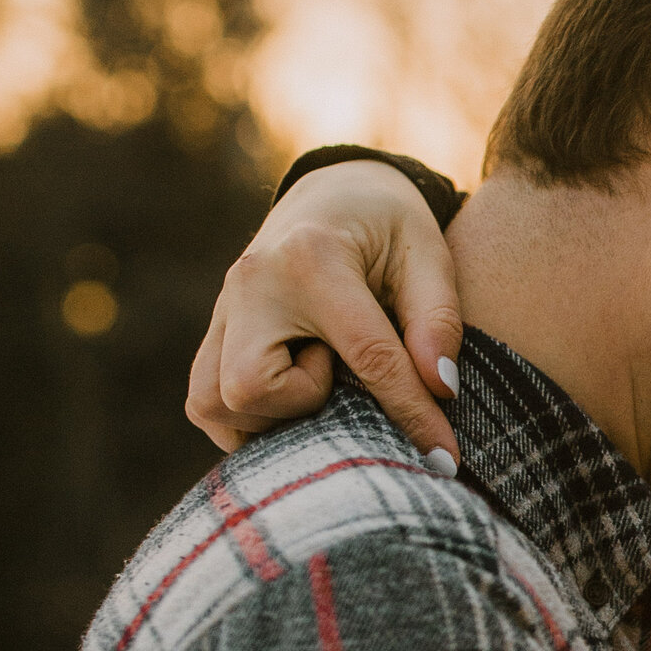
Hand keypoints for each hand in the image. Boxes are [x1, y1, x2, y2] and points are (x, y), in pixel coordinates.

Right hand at [188, 165, 463, 458]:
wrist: (332, 191)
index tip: (444, 459)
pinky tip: (291, 400)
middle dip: (301, 405)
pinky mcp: (213, 331)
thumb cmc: (388, 225)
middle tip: (338, 371)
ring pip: (213, 403)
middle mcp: (252, 284)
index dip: (411, 414)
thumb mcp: (428, 253)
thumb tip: (441, 389)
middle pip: (248, 388)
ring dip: (268, 417)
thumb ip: (438, 318)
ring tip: (314, 383)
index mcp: (313, 258)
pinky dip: (247, 420)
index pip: (366, 357)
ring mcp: (222, 308)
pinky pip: (206, 402)